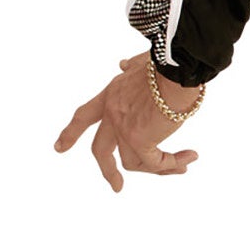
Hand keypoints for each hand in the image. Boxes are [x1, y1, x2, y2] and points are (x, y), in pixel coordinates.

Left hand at [54, 51, 202, 192]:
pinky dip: (173, 164)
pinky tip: (190, 157)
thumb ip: (131, 66)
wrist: (177, 69)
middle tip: (116, 186)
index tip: (58, 148)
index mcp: (110, 95)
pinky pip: (156, 163)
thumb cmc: (166, 63)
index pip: (84, 116)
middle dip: (108, 171)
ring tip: (182, 167)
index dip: (71, 133)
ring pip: (134, 162)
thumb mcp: (142, 63)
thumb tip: (122, 64)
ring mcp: (124, 128)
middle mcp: (113, 114)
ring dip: (160, 168)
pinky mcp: (141, 140)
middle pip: (101, 150)